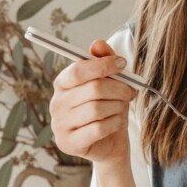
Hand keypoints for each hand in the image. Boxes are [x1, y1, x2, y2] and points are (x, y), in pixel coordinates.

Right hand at [48, 38, 135, 165]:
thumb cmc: (109, 108)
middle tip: (130, 92)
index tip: (123, 64)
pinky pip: (98, 128)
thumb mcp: (110, 82)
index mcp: (62, 83)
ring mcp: (59, 125)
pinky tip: (114, 124)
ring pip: (97, 109)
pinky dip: (113, 124)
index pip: (79, 69)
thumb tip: (97, 43)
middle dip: (118, 89)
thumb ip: (103, 61)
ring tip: (121, 108)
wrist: (111, 142)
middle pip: (93, 89)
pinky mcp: (68, 143)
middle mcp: (56, 103)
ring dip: (117, 107)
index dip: (103, 65)